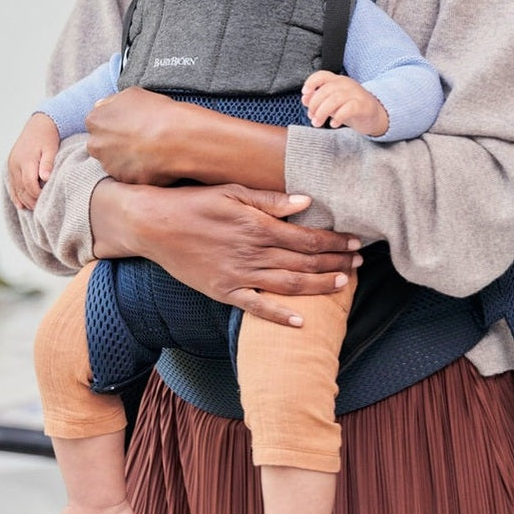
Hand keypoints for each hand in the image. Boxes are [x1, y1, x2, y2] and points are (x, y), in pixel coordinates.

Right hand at [6, 113, 60, 209]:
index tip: (46, 201)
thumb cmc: (48, 136)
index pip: (30, 185)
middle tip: (42, 209)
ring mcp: (12, 165)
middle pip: (21, 189)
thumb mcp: (51, 148)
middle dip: (31, 201)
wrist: (38, 124)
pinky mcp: (11, 166)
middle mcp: (15, 164)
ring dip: (24, 200)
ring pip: (15, 189)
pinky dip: (16, 195)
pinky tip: (21, 205)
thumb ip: (48, 163)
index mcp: (26, 160)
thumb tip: (45, 178)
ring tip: (34, 209)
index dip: (37, 195)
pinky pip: (12, 184)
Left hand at [84, 86, 192, 185]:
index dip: (114, 123)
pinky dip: (138, 170)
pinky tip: (153, 161)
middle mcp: (96, 144)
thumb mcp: (131, 94)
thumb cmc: (157, 112)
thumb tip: (105, 108)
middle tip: (138, 138)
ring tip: (148, 149)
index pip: (97, 123)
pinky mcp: (124, 180)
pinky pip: (129, 175)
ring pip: (114, 161)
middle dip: (115, 142)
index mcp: (95, 120)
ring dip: (126, 157)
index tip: (129, 125)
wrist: (177, 138)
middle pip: (101, 144)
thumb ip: (111, 102)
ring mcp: (109, 164)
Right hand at [92, 180, 362, 326]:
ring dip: (320, 286)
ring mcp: (238, 275)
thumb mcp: (231, 191)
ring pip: (289, 285)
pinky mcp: (224, 291)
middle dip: (336, 263)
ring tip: (344, 283)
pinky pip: (257, 307)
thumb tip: (305, 202)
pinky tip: (300, 322)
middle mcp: (253, 253)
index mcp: (257, 226)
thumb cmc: (194, 202)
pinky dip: (280, 316)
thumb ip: (270, 199)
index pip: (306, 238)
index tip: (353, 241)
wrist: (154, 225)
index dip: (333, 241)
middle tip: (359, 262)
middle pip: (304, 263)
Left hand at [301, 70, 388, 136]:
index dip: (311, 82)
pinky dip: (337, 117)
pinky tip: (333, 124)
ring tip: (317, 123)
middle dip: (314, 105)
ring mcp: (355, 94)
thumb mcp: (332, 103)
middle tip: (312, 117)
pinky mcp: (362, 105)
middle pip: (325, 90)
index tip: (304, 94)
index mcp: (338, 81)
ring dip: (322, 112)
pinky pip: (347, 109)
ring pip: (334, 99)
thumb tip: (305, 99)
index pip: (322, 75)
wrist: (375, 116)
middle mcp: (346, 84)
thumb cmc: (352, 108)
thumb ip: (319, 100)